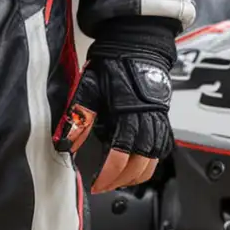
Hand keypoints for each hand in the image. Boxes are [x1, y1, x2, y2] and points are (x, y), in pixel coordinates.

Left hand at [54, 54, 172, 192]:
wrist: (135, 43)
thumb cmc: (112, 63)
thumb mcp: (88, 87)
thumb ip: (79, 117)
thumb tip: (66, 144)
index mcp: (128, 113)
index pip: (122, 154)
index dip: (109, 174)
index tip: (97, 183)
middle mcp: (148, 119)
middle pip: (142, 162)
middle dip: (123, 179)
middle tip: (106, 186)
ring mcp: (159, 118)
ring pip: (155, 157)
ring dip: (139, 173)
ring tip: (122, 180)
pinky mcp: (163, 116)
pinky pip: (162, 145)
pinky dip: (152, 160)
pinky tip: (140, 164)